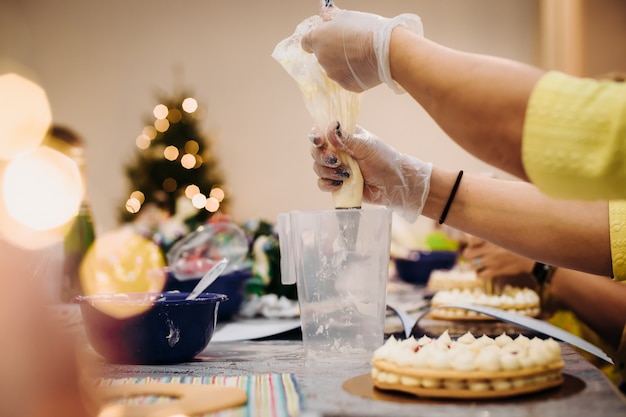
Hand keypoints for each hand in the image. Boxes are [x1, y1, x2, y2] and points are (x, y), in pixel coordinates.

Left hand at [301, 9, 422, 92]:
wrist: (387, 51)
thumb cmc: (367, 30)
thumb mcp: (346, 16)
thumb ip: (330, 16)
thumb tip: (323, 10)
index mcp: (318, 40)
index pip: (306, 43)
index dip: (316, 40)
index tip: (325, 38)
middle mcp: (322, 59)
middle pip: (323, 56)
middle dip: (333, 51)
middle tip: (351, 44)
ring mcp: (334, 75)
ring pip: (335, 69)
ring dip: (343, 63)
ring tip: (361, 55)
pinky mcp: (347, 85)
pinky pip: (347, 79)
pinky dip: (354, 74)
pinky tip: (365, 65)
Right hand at [309, 122, 431, 221]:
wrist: (394, 184)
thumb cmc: (384, 160)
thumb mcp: (366, 146)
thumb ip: (346, 138)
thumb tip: (330, 127)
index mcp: (343, 136)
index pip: (321, 131)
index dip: (316, 135)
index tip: (319, 140)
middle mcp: (337, 151)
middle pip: (316, 151)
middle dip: (323, 157)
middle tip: (337, 161)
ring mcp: (336, 168)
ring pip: (317, 168)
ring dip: (328, 172)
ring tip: (346, 174)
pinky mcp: (337, 184)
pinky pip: (322, 184)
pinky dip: (327, 184)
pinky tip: (340, 184)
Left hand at [462, 236, 534, 279]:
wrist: (532, 256)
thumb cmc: (516, 243)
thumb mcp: (502, 234)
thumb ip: (488, 233)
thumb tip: (469, 236)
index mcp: (491, 236)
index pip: (470, 239)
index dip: (470, 241)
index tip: (475, 242)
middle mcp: (489, 248)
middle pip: (467, 253)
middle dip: (470, 254)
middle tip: (476, 254)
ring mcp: (492, 260)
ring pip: (472, 265)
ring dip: (475, 264)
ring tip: (482, 262)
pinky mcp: (496, 271)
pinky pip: (480, 275)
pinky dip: (480, 274)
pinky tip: (486, 271)